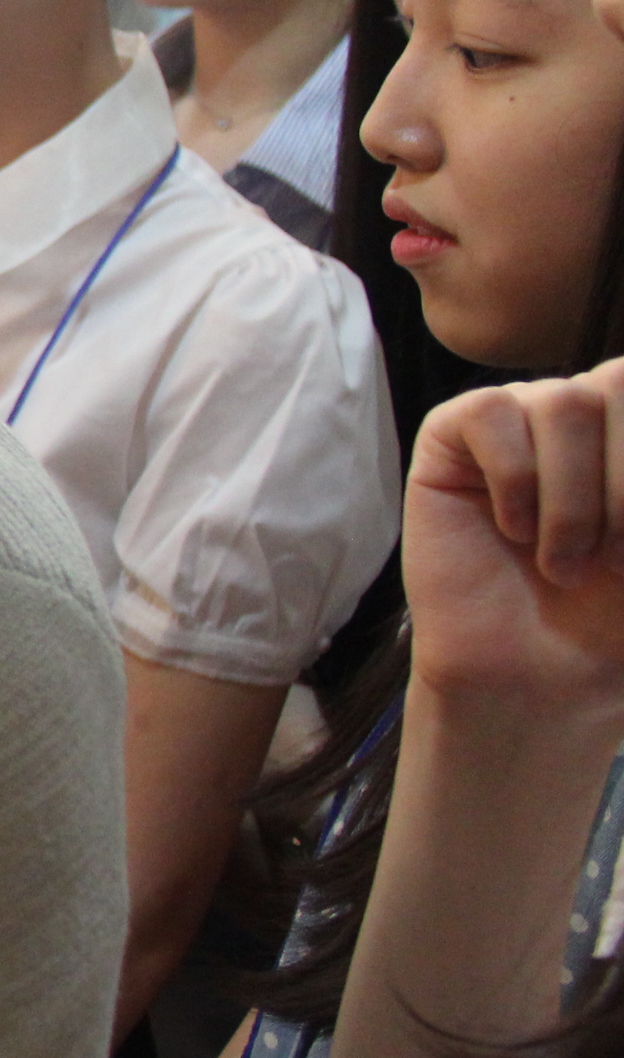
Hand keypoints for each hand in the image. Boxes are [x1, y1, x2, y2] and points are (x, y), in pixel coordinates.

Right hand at [404, 363, 623, 716]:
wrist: (541, 677)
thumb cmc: (612, 619)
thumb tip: (619, 392)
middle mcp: (587, 411)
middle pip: (618, 381)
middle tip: (614, 562)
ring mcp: (520, 418)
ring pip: (563, 401)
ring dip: (573, 500)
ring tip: (561, 562)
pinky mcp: (450, 437)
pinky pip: (489, 413)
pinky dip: (513, 480)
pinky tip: (512, 531)